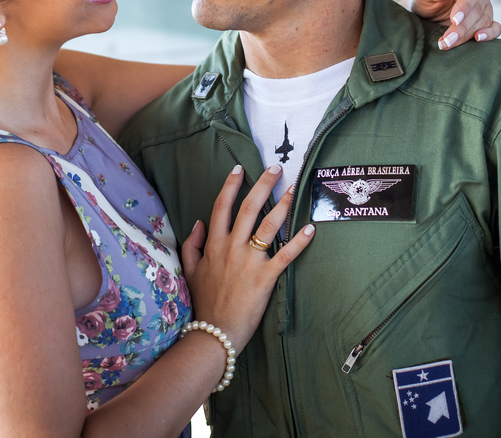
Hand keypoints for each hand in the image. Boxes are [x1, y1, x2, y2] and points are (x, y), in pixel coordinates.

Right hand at [180, 165, 314, 352]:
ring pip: (268, 226)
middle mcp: (232, 247)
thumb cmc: (204, 302)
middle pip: (248, 208)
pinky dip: (299, 242)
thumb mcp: (190, 270)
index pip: (221, 207)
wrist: (214, 332)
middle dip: (263, 185)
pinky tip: (310, 229)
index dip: (230, 185)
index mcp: (214, 244)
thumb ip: (193, 244)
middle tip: (276, 169)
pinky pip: (285, 256)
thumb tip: (200, 222)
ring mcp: (249, 261)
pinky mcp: (265, 277)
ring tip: (294, 189)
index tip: (240, 169)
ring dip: (283, 205)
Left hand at [405, 0, 500, 49]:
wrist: (427, 14)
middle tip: (447, 40)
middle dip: (462, 27)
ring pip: (484, 21)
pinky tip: (478, 39)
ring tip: (448, 43)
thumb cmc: (426, 0)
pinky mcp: (487, 21)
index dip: (465, 5)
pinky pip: (495, 27)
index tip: (454, 20)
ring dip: (467, 35)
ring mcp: (485, 6)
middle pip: (477, 9)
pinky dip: (490, 34)